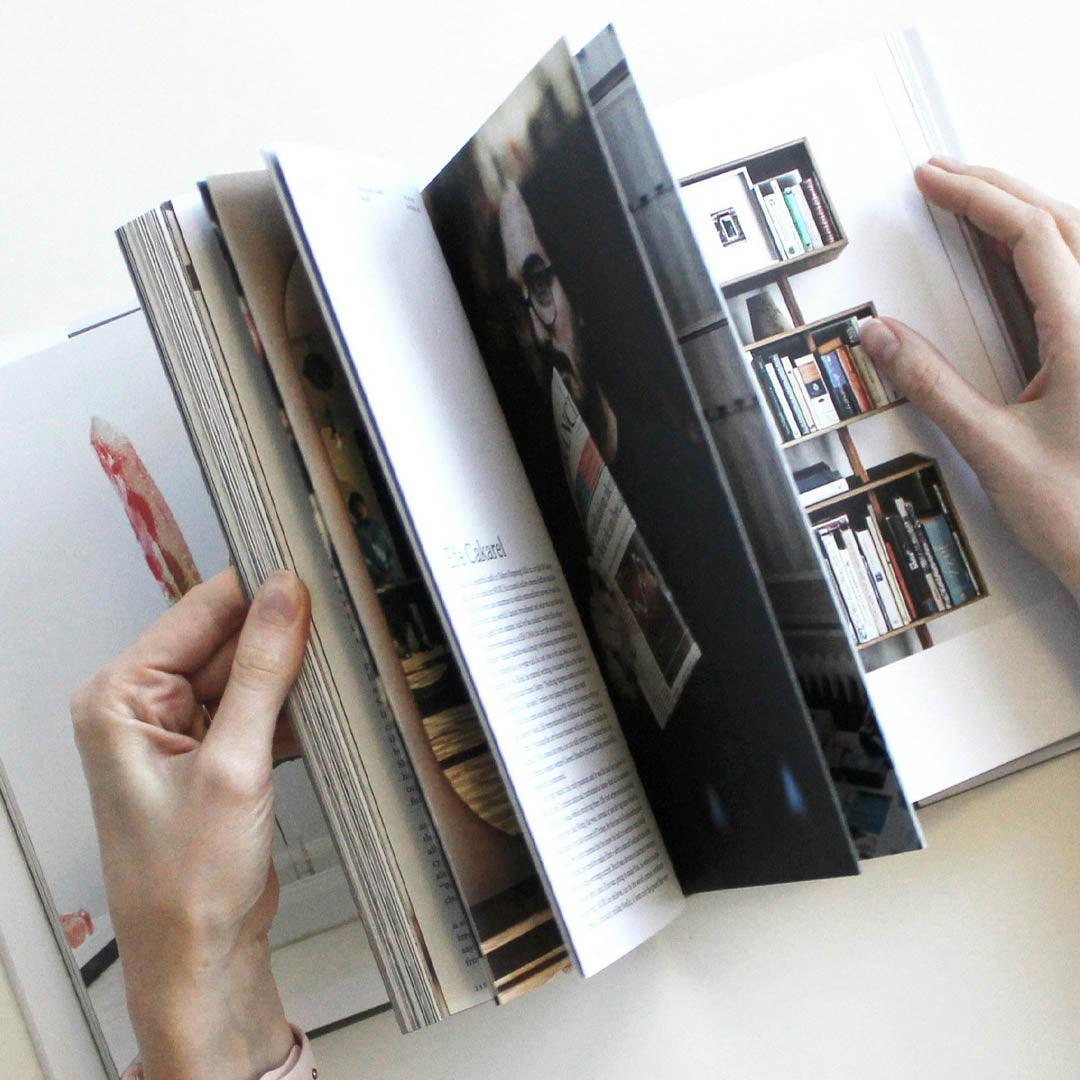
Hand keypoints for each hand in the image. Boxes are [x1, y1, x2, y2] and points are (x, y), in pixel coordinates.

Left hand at [72, 568, 309, 1079]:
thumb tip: (281, 597)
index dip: (253, 590)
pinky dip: (290, 709)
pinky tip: (322, 712)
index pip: (195, 614)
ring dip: (290, 676)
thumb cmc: (185, 884)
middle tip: (336, 624)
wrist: (199, 957)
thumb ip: (259, 672)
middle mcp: (143, 710)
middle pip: (224, 641)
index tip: (307, 571)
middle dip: (280, 637)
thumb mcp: (231, 766)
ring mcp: (180, 734)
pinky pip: (257, 708)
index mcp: (119, 700)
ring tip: (333, 675)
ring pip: (247, 674)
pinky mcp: (214, 756)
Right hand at [861, 157, 1079, 601]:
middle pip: (1063, 220)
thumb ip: (934, 385)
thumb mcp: (992, 448)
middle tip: (945, 177)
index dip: (977, 198)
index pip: (1031, 236)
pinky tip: (1022, 260)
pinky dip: (1049, 251)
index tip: (932, 183)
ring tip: (978, 202)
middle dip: (999, 189)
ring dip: (1030, 210)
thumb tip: (885, 337)